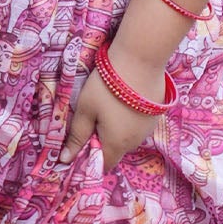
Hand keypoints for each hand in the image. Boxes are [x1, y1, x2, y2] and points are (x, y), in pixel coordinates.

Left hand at [58, 49, 166, 173]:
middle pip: (116, 150)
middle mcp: (136, 141)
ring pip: (128, 136)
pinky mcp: (157, 114)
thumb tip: (65, 159)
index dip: (91, 157)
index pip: (103, 164)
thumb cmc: (106, 86)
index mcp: (117, 144)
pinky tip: (124, 99)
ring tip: (110, 104)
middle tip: (93, 115)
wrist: (140, 59)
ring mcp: (149, 128)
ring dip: (118, 128)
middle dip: (104, 139)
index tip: (83, 140)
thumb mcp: (86, 109)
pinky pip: (139, 124)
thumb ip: (76, 136)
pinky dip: (130, 117)